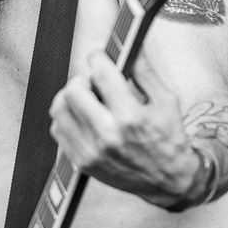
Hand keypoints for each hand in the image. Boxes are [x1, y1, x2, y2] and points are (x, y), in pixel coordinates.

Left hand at [49, 50, 199, 206]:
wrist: (169, 182)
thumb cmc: (170, 140)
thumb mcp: (166, 101)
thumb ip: (145, 71)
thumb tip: (132, 45)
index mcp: (131, 116)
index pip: (102, 74)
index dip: (98, 57)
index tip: (100, 55)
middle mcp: (108, 134)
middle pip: (73, 90)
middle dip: (83, 78)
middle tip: (95, 82)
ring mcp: (91, 150)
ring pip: (59, 108)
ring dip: (71, 97)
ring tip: (88, 99)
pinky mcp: (82, 162)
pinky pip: (58, 129)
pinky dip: (67, 117)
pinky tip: (83, 117)